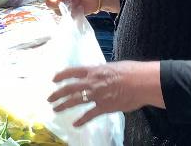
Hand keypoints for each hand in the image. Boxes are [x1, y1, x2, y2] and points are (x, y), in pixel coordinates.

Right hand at [38, 0, 115, 14]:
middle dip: (53, 3)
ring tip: (73, 4)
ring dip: (61, 8)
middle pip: (47, 1)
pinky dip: (67, 14)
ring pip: (54, 9)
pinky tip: (75, 9)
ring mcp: (63, 4)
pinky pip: (62, 15)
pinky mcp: (69, 12)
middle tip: (64, 2)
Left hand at [48, 61, 162, 126]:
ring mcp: (97, 95)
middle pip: (69, 87)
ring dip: (64, 105)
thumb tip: (96, 73)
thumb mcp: (111, 67)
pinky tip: (75, 124)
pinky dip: (81, 120)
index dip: (61, 75)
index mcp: (93, 70)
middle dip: (57, 93)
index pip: (72, 71)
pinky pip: (90, 114)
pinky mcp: (105, 107)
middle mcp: (91, 82)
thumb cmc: (130, 71)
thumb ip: (100, 71)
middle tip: (49, 98)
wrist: (141, 82)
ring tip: (55, 109)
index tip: (53, 80)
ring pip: (75, 100)